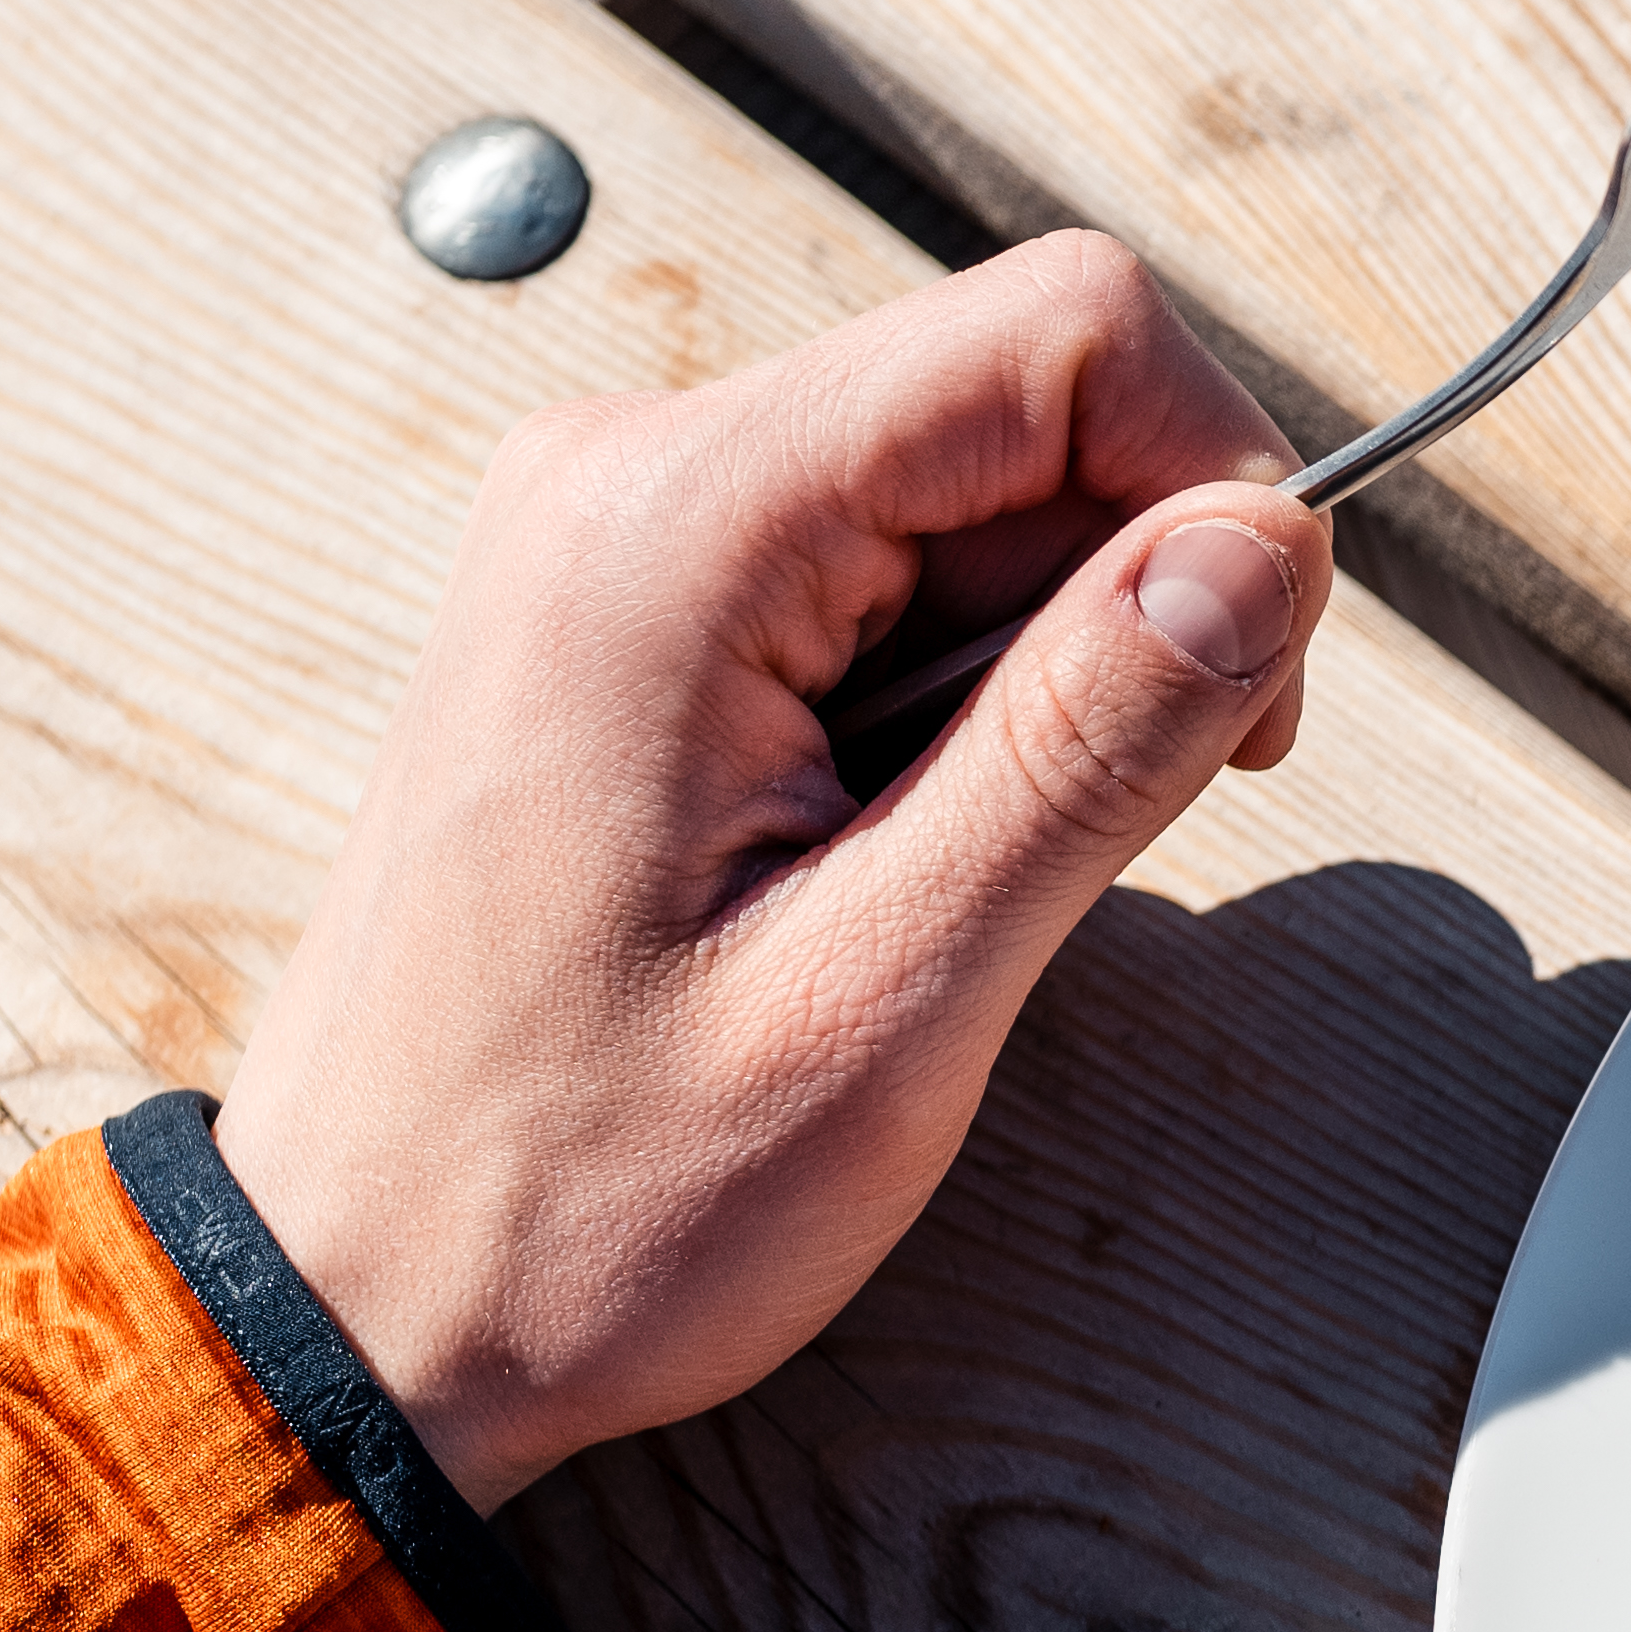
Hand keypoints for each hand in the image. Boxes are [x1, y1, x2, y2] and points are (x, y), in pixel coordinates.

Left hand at [214, 233, 1329, 1498]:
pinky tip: (894, 852)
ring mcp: (624, 535)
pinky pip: (882, 574)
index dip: (1216, 480)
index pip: (1059, 332)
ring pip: (970, 497)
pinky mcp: (641, 611)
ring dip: (1041, 670)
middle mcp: (632, 477)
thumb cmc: (583, 1198)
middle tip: (1097, 833)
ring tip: (954, 874)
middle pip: (1022, 403)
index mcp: (678, 529)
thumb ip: (1087, 744)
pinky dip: (954, 702)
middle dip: (1132, 599)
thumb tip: (1264, 548)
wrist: (366, 1298)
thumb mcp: (886, 997)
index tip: (1243, 691)